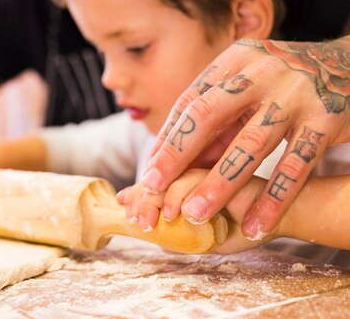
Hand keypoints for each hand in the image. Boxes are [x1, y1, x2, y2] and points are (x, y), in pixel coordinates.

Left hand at [117, 169, 273, 253]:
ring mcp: (211, 165)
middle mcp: (197, 169)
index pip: (158, 184)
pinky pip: (198, 179)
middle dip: (143, 197)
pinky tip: (180, 216)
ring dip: (161, 200)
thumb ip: (187, 238)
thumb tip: (160, 244)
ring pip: (175, 177)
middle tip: (134, 217)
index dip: (139, 194)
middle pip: (161, 177)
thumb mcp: (211, 236)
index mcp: (188, 180)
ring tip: (154, 221)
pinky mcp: (228, 167)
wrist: (284, 215)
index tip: (124, 206)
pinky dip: (185, 197)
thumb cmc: (248, 224)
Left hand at [138, 36, 349, 240]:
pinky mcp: (326, 118)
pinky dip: (273, 199)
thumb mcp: (248, 87)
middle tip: (153, 191)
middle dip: (176, 156)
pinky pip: (296, 166)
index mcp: (234, 60)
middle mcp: (260, 71)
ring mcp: (294, 93)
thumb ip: (218, 121)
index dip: (167, 140)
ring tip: (196, 214)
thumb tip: (177, 164)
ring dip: (219, 184)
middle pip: (207, 116)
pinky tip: (255, 226)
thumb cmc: (283, 83)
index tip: (148, 174)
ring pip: (249, 145)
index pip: (189, 102)